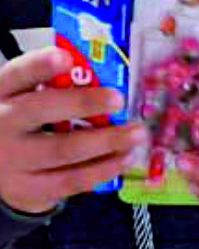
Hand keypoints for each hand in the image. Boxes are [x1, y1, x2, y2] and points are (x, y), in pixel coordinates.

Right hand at [0, 49, 144, 213]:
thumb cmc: (24, 120)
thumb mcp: (27, 95)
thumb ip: (57, 83)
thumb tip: (107, 72)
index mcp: (5, 92)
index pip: (20, 73)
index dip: (41, 65)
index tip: (66, 58)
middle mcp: (4, 123)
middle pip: (41, 111)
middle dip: (83, 103)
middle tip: (118, 99)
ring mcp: (13, 160)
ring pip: (62, 150)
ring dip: (105, 141)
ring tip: (136, 133)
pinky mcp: (27, 189)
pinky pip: (69, 180)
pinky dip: (101, 170)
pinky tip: (123, 159)